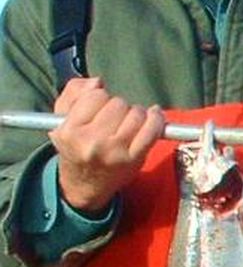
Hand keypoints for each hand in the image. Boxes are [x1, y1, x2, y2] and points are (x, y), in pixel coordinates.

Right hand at [49, 77, 163, 213]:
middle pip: (118, 104)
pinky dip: (157, 119)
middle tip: (114, 117)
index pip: (96, 96)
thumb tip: (97, 82)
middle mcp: (93, 142)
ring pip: (137, 114)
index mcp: (70, 130)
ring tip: (128, 122)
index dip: (100, 97)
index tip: (99, 106)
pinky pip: (153, 129)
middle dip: (119, 106)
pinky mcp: (135, 159)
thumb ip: (74, 93)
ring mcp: (116, 151)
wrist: (84, 183)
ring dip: (136, 113)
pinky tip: (153, 116)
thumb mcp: (61, 119)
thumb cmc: (75, 146)